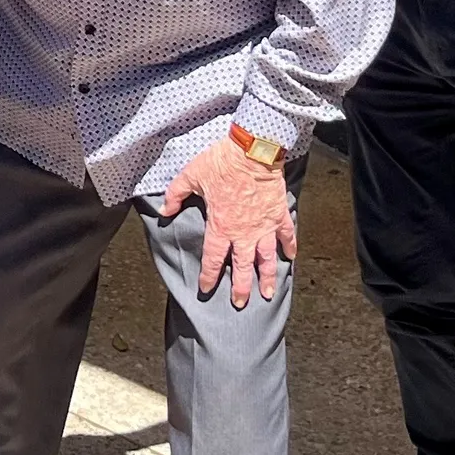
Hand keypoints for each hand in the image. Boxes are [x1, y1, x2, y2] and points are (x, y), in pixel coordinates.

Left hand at [160, 137, 295, 306]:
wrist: (253, 151)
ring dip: (266, 277)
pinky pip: (286, 234)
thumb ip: (175, 195)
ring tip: (267, 293)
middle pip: (242, 267)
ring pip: (266, 258)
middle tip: (240, 303)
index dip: (208, 276)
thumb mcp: (190, 176)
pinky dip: (289, 246)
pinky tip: (290, 257)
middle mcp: (243, 232)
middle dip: (240, 288)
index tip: (205, 289)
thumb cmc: (221, 163)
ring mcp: (263, 225)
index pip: (212, 258)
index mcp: (220, 227)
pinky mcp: (278, 214)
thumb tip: (164, 211)